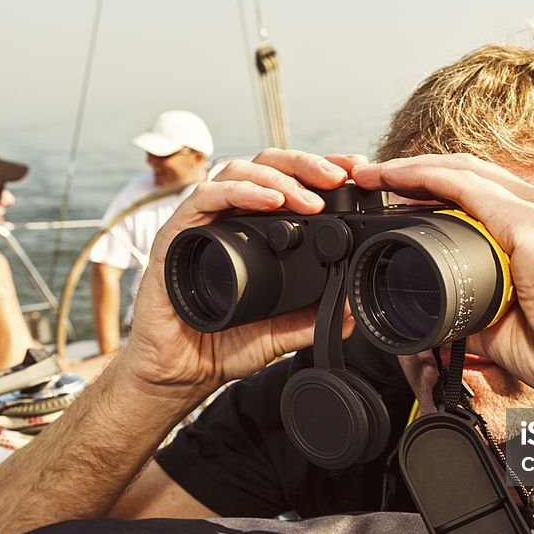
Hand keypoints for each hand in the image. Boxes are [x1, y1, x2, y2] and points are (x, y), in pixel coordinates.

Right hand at [121, 149, 365, 398]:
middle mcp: (230, 218)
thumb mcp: (280, 334)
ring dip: (278, 178)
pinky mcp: (177, 234)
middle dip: (306, 164)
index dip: (321, 169)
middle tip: (338, 177)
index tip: (356, 171)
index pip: (290, 182)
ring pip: (239, 171)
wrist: (180, 370)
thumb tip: (350, 313)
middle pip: (268, 165)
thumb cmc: (222, 344)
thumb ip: (312, 321)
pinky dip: (240, 192)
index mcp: (257, 230)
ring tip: (309, 199)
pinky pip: (205, 198)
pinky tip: (269, 201)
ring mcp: (203, 223)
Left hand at [352, 154, 533, 399]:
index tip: (395, 201)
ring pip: (463, 170)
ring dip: (412, 168)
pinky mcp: (531, 223)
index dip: (435, 190)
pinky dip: (426, 176)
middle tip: (373, 180)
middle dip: (415, 172)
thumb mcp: (505, 327)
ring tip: (374, 176)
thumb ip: (473, 311)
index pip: (480, 194)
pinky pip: (466, 186)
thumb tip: (437, 317)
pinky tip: (396, 179)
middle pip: (468, 174)